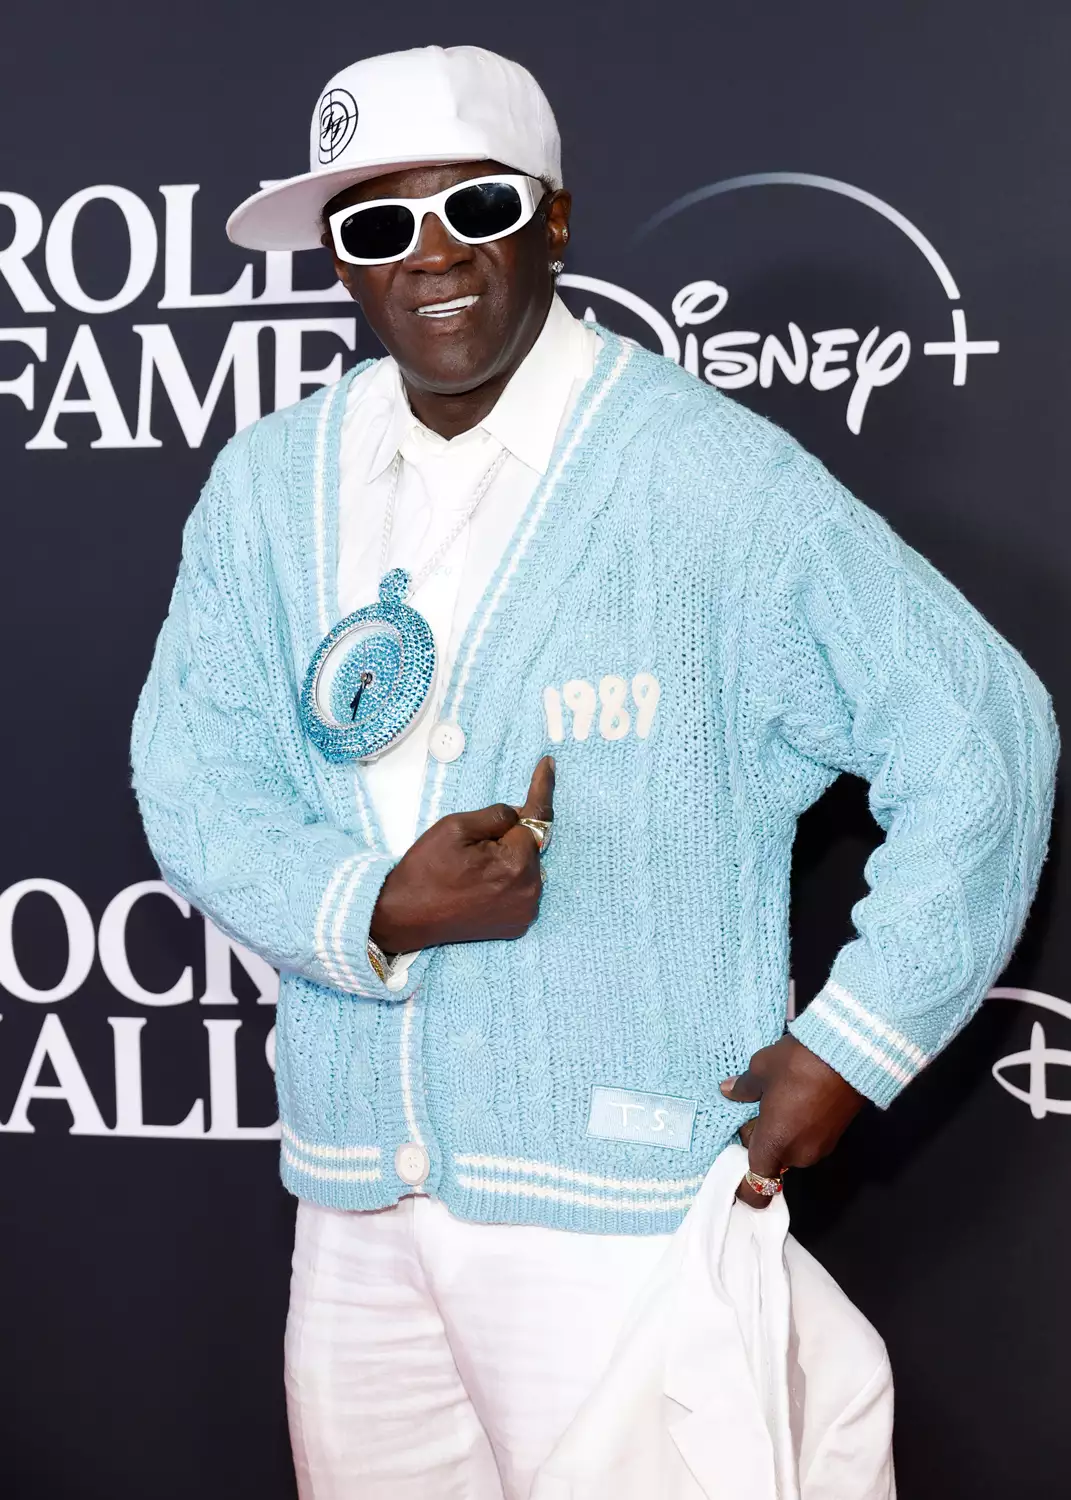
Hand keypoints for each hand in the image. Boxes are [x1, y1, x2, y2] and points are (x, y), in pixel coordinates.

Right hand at [369, 756, 553, 953]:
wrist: (406, 917)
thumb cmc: (426, 870)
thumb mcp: (455, 826)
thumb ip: (496, 814)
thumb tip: (519, 814)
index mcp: (515, 862)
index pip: (536, 815)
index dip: (542, 787)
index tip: (549, 763)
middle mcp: (529, 889)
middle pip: (529, 843)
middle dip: (509, 835)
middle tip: (472, 845)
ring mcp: (526, 910)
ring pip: (526, 866)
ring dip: (508, 858)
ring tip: (471, 870)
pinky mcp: (519, 923)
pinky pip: (521, 888)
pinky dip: (508, 879)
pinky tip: (480, 884)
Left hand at [720, 1034, 864, 1207]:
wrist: (848, 1055)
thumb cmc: (796, 1065)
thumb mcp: (761, 1069)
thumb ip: (744, 1087)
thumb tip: (728, 1092)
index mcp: (774, 1145)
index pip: (756, 1185)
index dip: (745, 1180)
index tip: (741, 1160)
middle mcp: (798, 1155)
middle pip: (772, 1160)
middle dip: (763, 1139)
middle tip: (759, 1107)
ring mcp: (821, 1148)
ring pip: (791, 1148)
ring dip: (783, 1131)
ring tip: (783, 1097)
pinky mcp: (837, 1137)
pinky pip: (808, 1139)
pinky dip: (801, 1126)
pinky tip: (801, 1098)